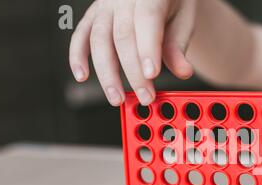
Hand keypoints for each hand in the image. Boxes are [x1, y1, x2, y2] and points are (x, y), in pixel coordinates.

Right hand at [69, 0, 196, 105]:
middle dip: (133, 73)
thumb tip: (183, 72)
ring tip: (117, 98)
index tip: (151, 75)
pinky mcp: (93, 15)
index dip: (147, 50)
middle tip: (145, 97)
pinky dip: (77, 56)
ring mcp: (105, 6)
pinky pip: (81, 35)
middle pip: (123, 37)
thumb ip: (178, 46)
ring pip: (99, 40)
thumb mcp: (184, 19)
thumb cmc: (171, 3)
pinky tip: (82, 76)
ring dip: (106, 73)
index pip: (147, 21)